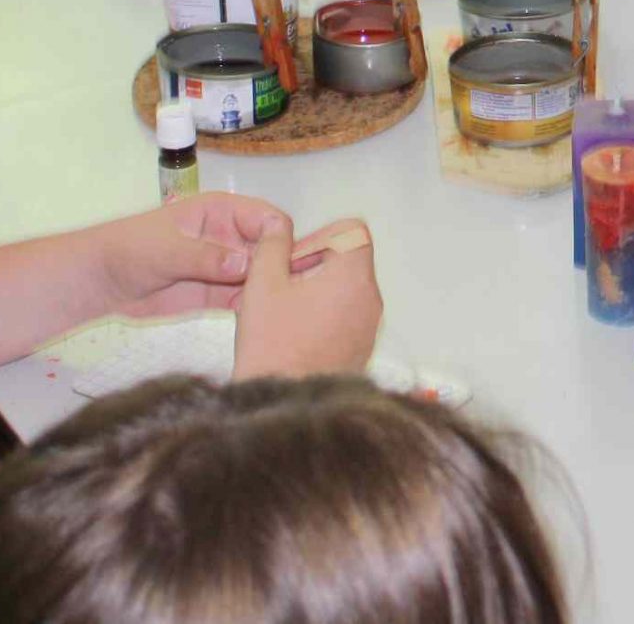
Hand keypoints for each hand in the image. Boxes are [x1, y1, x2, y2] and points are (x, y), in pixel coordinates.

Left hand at [103, 192, 291, 316]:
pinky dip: (256, 309)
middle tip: (287, 298)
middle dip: (284, 269)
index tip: (283, 266)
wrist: (102, 281)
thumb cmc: (130, 250)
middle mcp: (233, 237)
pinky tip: (259, 324)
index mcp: (224, 212)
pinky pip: (248, 300)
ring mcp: (228, 267)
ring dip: (273, 292)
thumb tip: (244, 265)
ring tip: (278, 314)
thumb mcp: (165, 250)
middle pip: (274, 250)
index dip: (281, 239)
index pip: (268, 219)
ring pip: (265, 277)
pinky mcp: (220, 294)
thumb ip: (204, 257)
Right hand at [233, 215, 381, 377]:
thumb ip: (272, 246)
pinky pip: (347, 317)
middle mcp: (371, 300)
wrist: (286, 407)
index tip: (293, 259)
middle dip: (312, 264)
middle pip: (348, 260)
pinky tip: (292, 334)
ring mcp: (369, 328)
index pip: (352, 231)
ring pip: (346, 289)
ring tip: (282, 312)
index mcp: (354, 277)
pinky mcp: (361, 351)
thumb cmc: (274, 346)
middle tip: (280, 286)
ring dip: (315, 290)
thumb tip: (279, 226)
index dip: (319, 235)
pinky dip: (323, 315)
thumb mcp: (262, 286)